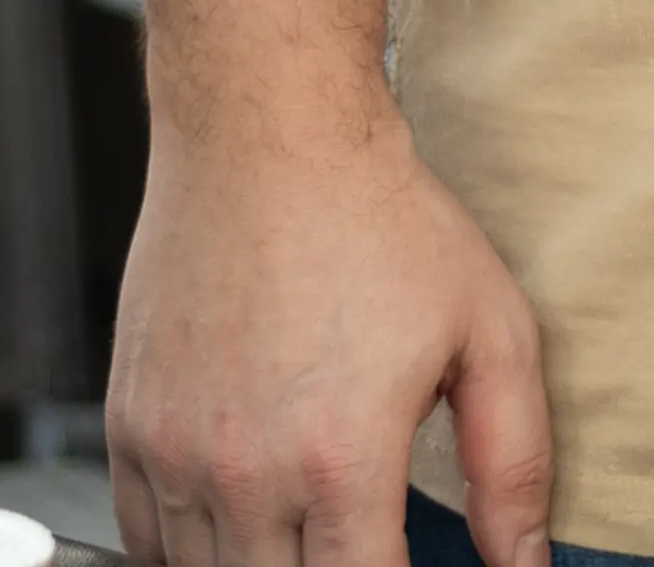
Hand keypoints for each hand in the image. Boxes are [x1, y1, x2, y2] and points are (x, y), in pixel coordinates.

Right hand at [109, 107, 554, 566]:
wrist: (265, 129)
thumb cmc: (376, 217)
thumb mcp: (491, 331)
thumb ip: (513, 463)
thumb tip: (524, 563)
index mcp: (338, 458)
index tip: (404, 565)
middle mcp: (244, 468)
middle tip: (358, 536)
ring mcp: (174, 450)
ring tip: (306, 529)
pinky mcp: (129, 424)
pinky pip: (142, 538)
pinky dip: (189, 549)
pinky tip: (239, 520)